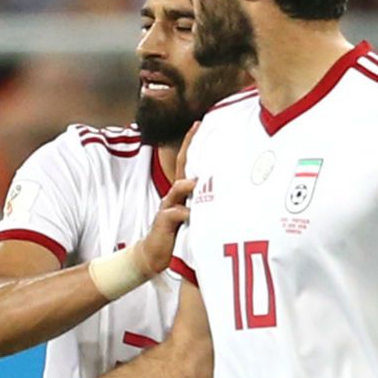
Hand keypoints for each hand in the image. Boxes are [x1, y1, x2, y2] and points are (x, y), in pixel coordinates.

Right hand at [133, 124, 200, 274]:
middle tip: (198, 127)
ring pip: (177, 189)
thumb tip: (225, 191)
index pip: (186, 162)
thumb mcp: (191, 215)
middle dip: (188, 146)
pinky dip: (185, 213)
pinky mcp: (165, 222)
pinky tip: (192, 215)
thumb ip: (202, 203)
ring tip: (197, 182)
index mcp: (181, 193)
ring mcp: (168, 207)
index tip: (199, 124)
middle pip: (181, 166)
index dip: (191, 143)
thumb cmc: (176, 234)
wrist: (152, 253)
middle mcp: (174, 195)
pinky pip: (175, 214)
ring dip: (188, 184)